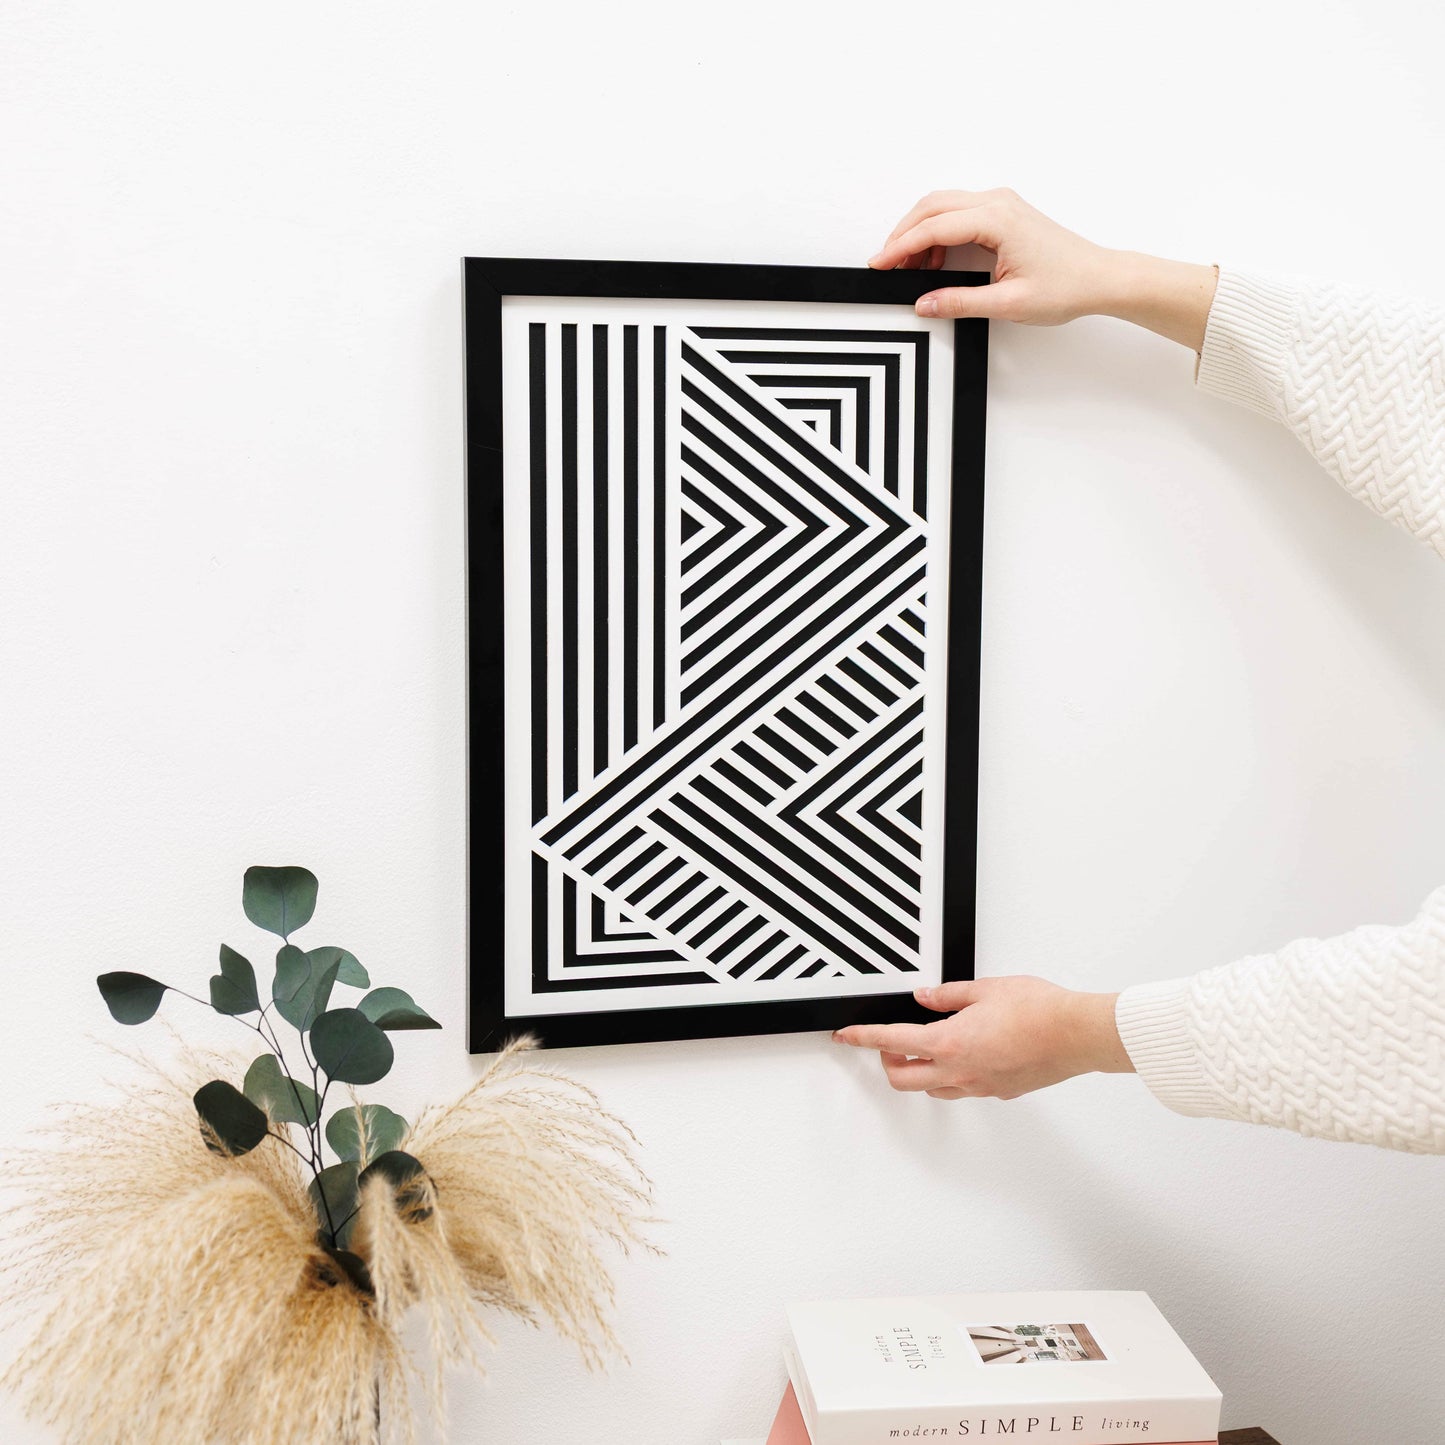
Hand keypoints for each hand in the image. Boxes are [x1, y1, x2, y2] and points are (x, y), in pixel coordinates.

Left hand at [831, 977, 1133, 1099]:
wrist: (1077, 1033)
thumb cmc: (1039, 1010)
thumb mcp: (985, 988)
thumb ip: (948, 995)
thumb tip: (925, 997)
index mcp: (949, 1042)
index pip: (890, 1040)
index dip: (862, 1039)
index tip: (846, 1037)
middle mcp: (960, 1071)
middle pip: (903, 1078)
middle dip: (887, 1060)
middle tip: (889, 1041)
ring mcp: (980, 1086)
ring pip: (933, 1088)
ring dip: (920, 1071)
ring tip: (926, 1048)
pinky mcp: (1000, 1091)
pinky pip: (964, 1089)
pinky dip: (953, 1075)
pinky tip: (965, 1056)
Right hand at [869, 188, 1216, 350]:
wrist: (1100, 278)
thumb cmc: (1066, 285)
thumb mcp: (1007, 303)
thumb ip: (960, 302)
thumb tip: (924, 303)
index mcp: (997, 219)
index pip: (933, 226)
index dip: (901, 247)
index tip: (879, 264)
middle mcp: (998, 202)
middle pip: (932, 206)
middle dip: (903, 233)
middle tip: (885, 263)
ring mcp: (1002, 204)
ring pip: (943, 205)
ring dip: (920, 231)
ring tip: (908, 267)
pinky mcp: (1005, 212)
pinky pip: (960, 212)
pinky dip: (938, 231)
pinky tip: (934, 259)